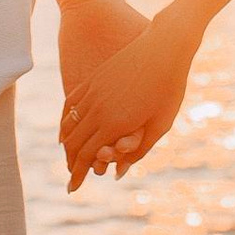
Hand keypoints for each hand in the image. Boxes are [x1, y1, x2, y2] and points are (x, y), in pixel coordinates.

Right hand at [59, 7, 200, 190]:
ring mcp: (92, 91)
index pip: (86, 156)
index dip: (78, 175)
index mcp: (113, 123)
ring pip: (68, 124)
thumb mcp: (159, 125)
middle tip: (71, 178)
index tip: (73, 189)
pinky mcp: (93, 78)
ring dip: (66, 144)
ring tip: (69, 157)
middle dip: (71, 163)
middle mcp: (97, 108)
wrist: (166, 45)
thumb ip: (137, 151)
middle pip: (73, 143)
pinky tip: (65, 129)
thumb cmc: (169, 88)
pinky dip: (64, 120)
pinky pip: (70, 103)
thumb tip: (118, 173)